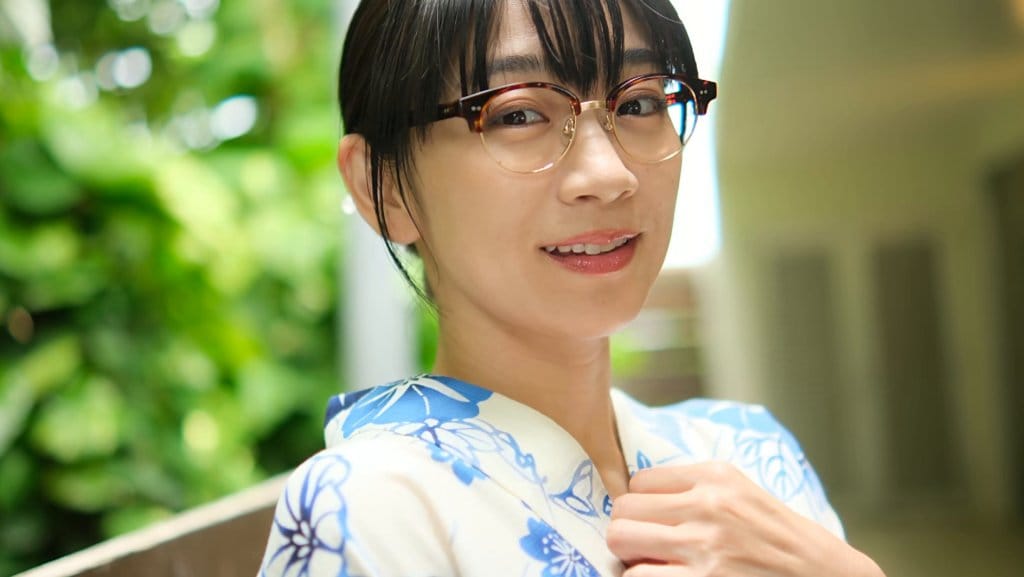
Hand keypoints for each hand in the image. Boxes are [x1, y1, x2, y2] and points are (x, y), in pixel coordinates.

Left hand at [606, 462, 884, 576]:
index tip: (654, 523)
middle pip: (623, 509)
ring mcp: (706, 546)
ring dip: (630, 557)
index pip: (640, 481)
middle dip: (628, 530)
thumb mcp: (746, 497)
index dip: (641, 506)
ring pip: (621, 539)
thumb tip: (639, 498)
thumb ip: (698, 490)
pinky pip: (637, 576)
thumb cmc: (785, 543)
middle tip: (646, 548)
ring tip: (651, 565)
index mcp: (719, 477)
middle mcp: (709, 505)